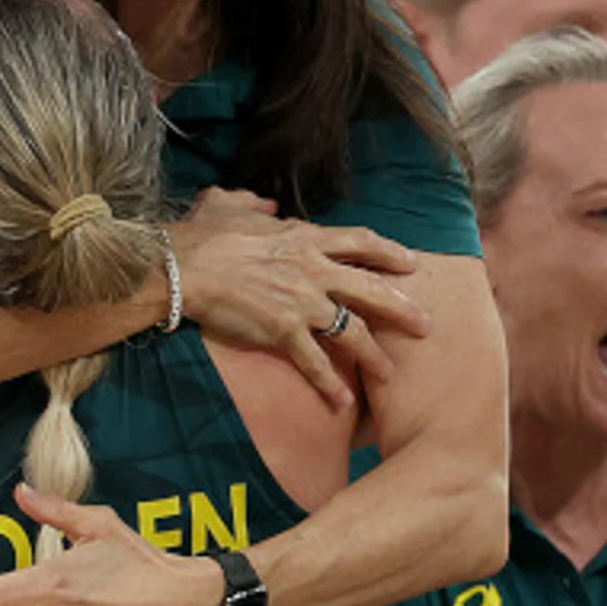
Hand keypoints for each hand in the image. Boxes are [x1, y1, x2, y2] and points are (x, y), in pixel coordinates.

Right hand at [170, 188, 434, 402]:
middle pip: (371, 288)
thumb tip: (266, 204)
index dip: (389, 253)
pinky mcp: (283, 331)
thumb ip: (254, 203)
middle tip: (426, 325)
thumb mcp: (229, 204)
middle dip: (402, 307)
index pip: (359, 242)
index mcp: (304, 237)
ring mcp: (301, 301)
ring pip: (352, 330)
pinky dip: (331, 383)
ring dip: (373, 355)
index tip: (411, 263)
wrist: (180, 267)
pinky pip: (315, 361)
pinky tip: (343, 401)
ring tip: (390, 374)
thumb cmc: (200, 235)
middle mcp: (312, 268)